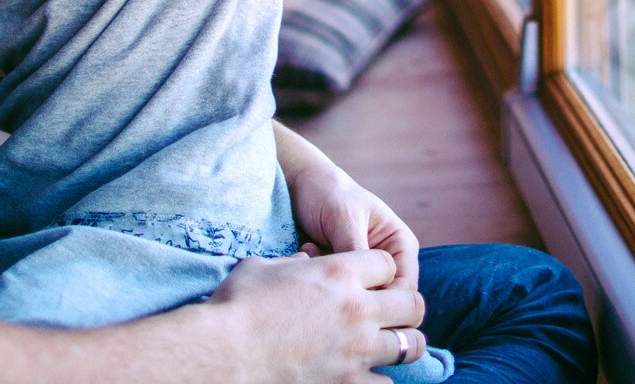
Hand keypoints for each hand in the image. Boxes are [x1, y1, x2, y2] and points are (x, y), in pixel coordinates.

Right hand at [213, 249, 426, 383]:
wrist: (222, 355)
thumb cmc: (235, 307)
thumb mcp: (264, 268)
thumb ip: (294, 263)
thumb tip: (306, 263)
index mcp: (340, 271)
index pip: (388, 265)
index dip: (381, 273)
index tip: (371, 282)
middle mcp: (357, 308)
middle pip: (412, 303)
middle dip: (405, 306)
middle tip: (392, 314)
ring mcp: (356, 350)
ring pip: (410, 345)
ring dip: (402, 344)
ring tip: (389, 345)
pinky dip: (379, 379)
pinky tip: (364, 375)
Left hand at [287, 161, 420, 295]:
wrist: (300, 187)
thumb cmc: (328, 195)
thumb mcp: (345, 221)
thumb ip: (357, 253)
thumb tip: (368, 290)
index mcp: (401, 245)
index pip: (405, 289)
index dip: (383, 299)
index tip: (349, 291)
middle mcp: (388, 262)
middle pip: (383, 299)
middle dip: (354, 291)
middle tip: (327, 271)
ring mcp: (365, 271)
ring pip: (358, 299)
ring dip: (334, 285)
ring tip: (312, 256)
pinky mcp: (343, 278)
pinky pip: (338, 294)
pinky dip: (321, 282)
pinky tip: (305, 257)